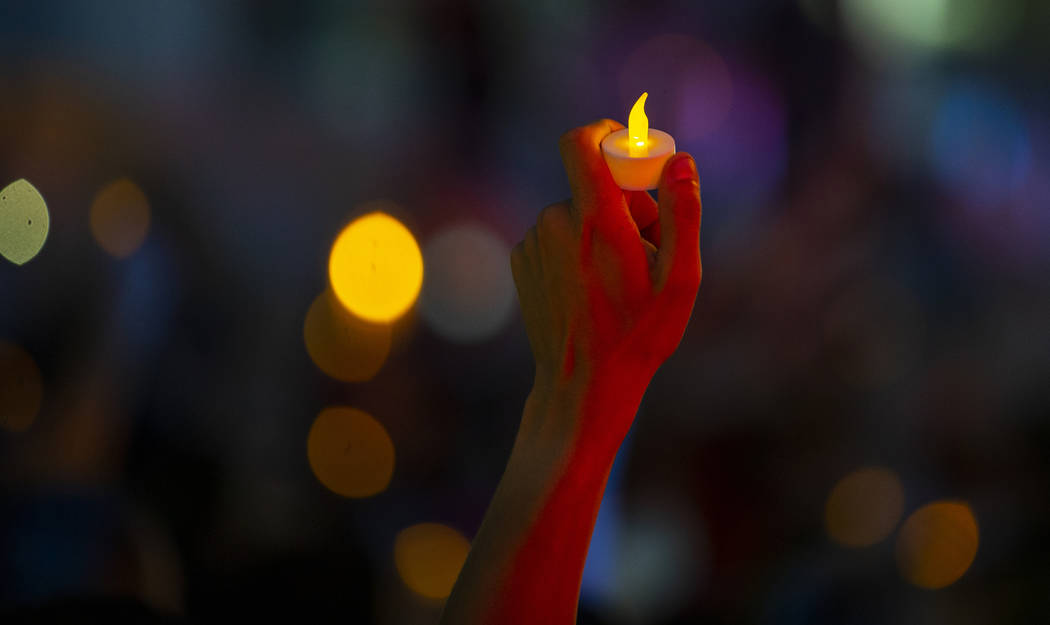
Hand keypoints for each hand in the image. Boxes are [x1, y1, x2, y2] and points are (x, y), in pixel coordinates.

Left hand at [511, 119, 701, 403]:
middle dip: (624, 203)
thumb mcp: (680, 278)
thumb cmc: (639, 334)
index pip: (582, 141)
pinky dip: (575, 248)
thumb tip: (681, 161)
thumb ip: (683, 212)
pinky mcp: (521, 260)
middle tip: (646, 247)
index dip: (607, 133)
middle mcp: (556, 222)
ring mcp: (533, 242)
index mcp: (595, 219)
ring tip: (618, 278)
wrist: (583, 383)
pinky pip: (555, 235)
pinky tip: (589, 287)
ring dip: (599, 230)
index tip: (629, 147)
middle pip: (593, 184)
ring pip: (575, 212)